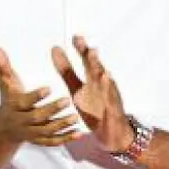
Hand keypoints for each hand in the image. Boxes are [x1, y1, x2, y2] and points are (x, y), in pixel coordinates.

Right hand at [0, 45, 84, 146]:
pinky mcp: (40, 140)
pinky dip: (66, 138)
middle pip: (37, 117)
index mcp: (14, 105)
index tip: (49, 88)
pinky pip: (53, 142)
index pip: (24, 101)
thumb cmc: (8, 98)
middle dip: (52, 110)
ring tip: (75, 117)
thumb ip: (2, 63)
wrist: (3, 127)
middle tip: (68, 100)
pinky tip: (79, 132)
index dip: (36, 96)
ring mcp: (31, 133)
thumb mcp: (4, 81)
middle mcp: (21, 121)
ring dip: (61, 125)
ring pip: (46, 132)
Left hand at [51, 35, 133, 151]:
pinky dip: (108, 87)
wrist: (111, 132)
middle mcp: (101, 83)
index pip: (85, 60)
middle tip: (80, 41)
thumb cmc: (94, 108)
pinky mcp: (113, 106)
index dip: (80, 48)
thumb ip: (66, 71)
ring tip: (92, 54)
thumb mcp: (77, 89)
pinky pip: (111, 95)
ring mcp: (108, 94)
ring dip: (98, 66)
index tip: (74, 37)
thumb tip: (55, 49)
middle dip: (88, 54)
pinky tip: (105, 77)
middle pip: (94, 66)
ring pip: (104, 78)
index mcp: (91, 78)